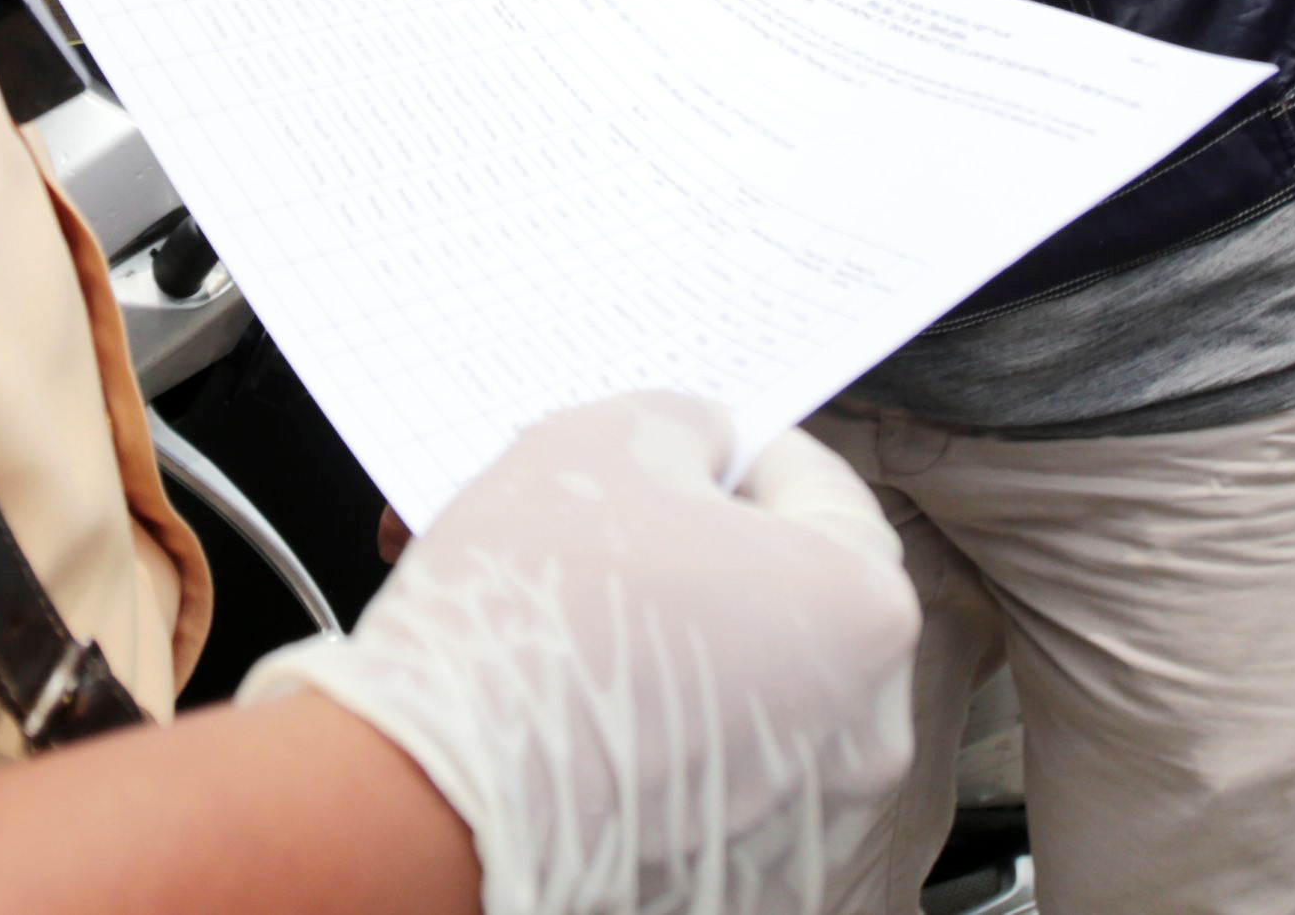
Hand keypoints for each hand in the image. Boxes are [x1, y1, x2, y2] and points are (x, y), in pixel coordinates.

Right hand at [241, 395, 918, 914]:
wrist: (432, 797)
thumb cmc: (531, 621)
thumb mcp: (605, 440)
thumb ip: (684, 425)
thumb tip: (700, 446)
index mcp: (863, 611)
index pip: (819, 487)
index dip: (738, 450)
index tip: (686, 450)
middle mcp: (861, 734)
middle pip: (786, 598)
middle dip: (698, 549)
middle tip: (614, 526)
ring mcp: (804, 822)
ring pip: (747, 692)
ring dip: (674, 642)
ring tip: (569, 611)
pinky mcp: (738, 883)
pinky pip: (709, 777)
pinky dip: (656, 737)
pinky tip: (572, 698)